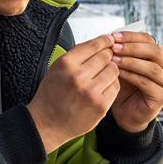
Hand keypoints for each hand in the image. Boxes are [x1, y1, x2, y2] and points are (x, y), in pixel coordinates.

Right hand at [28, 34, 119, 152]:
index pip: (94, 45)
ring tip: (100, 77)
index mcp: (66, 64)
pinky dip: (110, 85)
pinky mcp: (101, 104)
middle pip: (106, 56)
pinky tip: (100, 89)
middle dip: (106, 57)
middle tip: (102, 62)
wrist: (47, 123)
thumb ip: (76, 56)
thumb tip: (99, 43)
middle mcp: (78, 76)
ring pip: (114, 70)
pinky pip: (115, 86)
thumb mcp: (56, 69)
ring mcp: (91, 91)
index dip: (104, 41)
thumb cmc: (50, 96)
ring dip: (110, 71)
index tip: (109, 40)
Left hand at [108, 31, 162, 131]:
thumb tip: (111, 36)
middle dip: (132, 47)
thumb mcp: (123, 66)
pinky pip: (146, 83)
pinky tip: (118, 73)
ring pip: (152, 68)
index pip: (151, 40)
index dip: (132, 37)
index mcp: (162, 57)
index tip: (113, 36)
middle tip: (114, 47)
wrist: (125, 112)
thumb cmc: (124, 86)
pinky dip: (131, 76)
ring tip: (113, 59)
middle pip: (155, 52)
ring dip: (131, 61)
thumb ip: (122, 52)